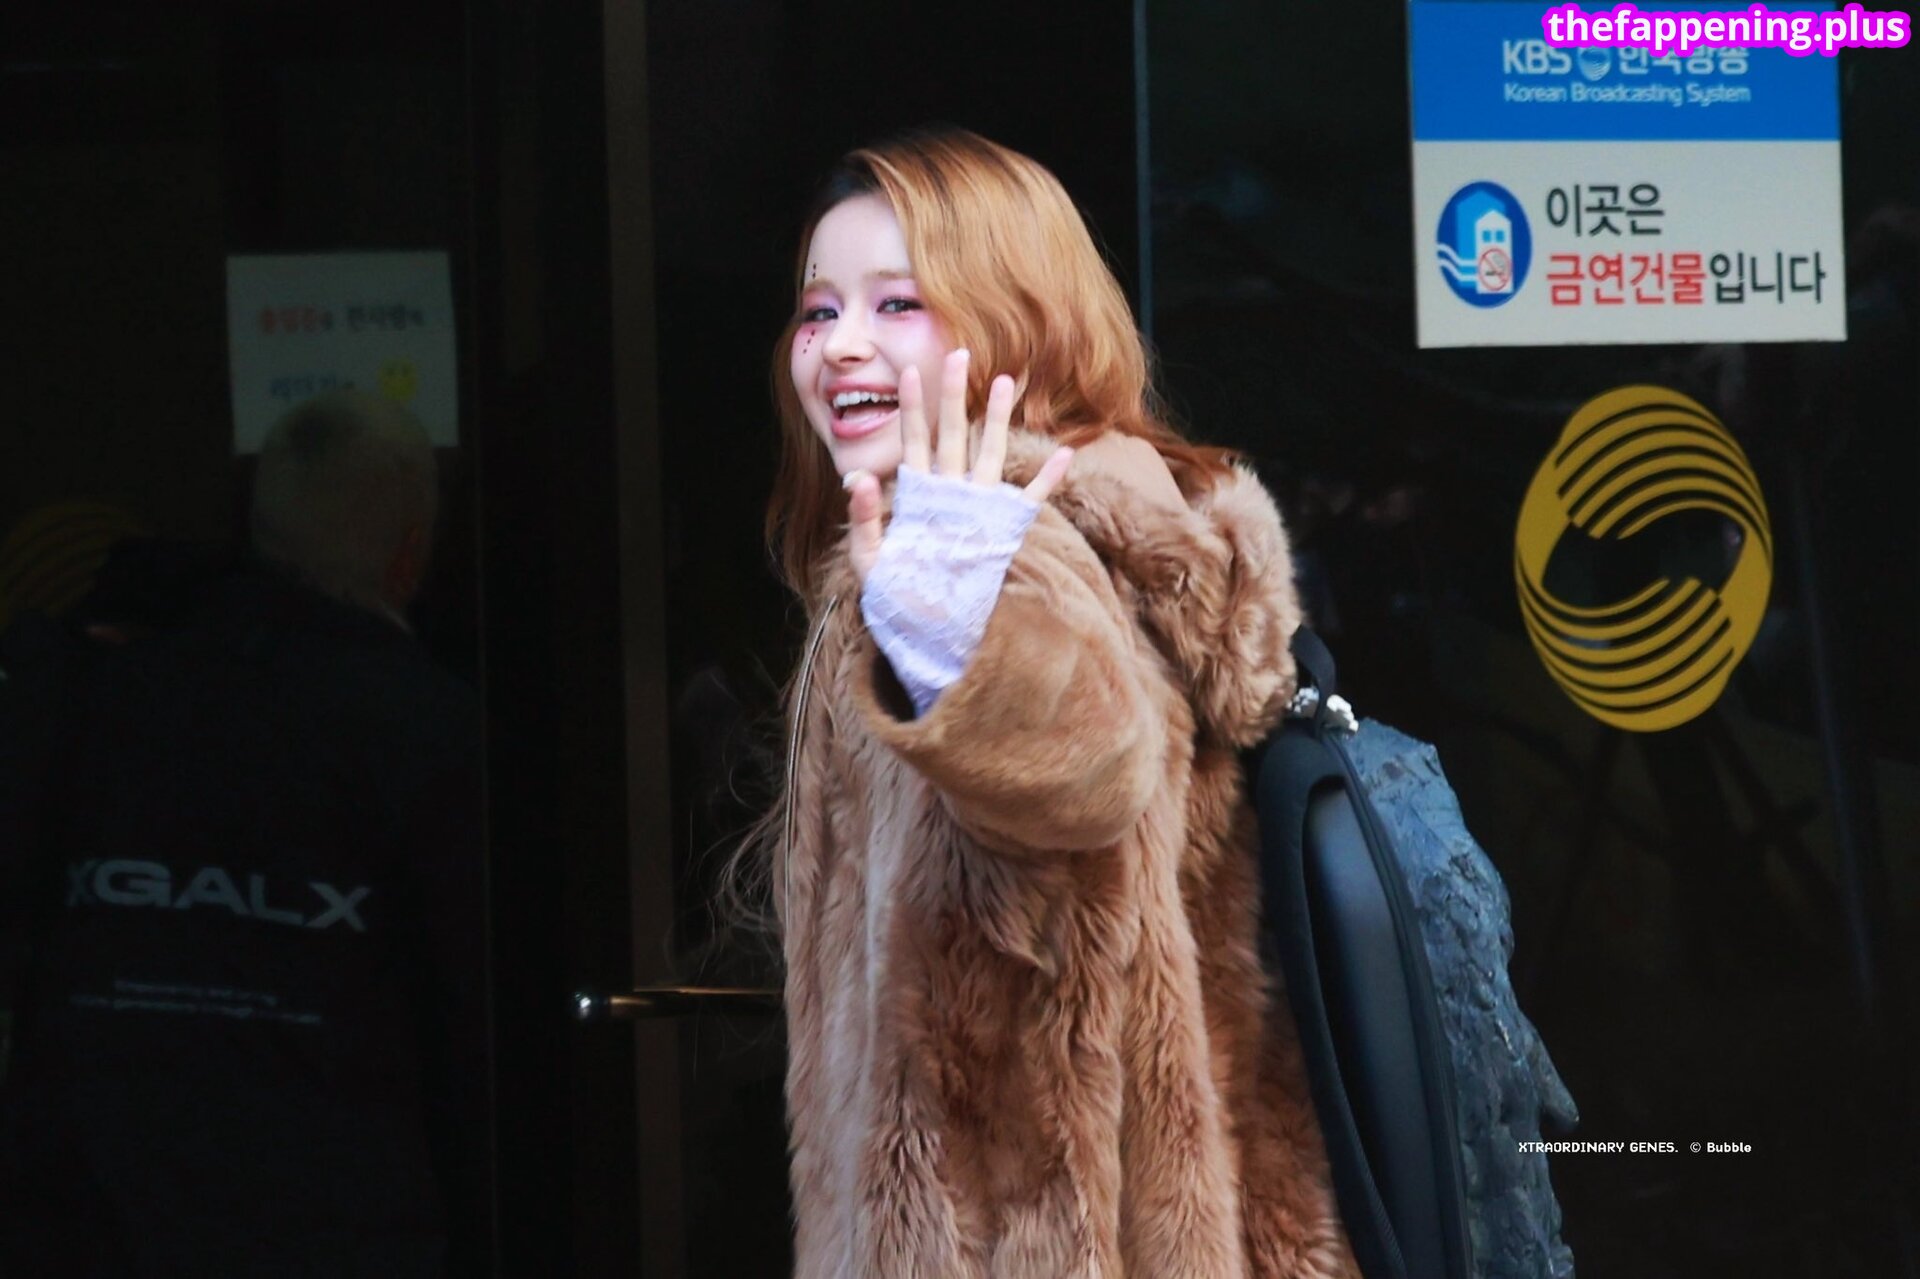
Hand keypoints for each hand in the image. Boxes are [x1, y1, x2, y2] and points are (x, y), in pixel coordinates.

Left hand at [844, 348, 1073, 583]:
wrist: (925, 632)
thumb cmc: (894, 596)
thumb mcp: (869, 559)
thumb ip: (866, 518)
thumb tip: (858, 477)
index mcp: (917, 495)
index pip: (912, 442)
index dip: (910, 407)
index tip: (907, 371)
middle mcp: (949, 494)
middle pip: (952, 435)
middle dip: (955, 396)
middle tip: (960, 354)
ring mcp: (977, 510)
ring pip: (990, 455)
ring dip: (998, 421)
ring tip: (1007, 383)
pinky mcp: (1001, 532)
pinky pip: (1029, 502)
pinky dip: (1048, 480)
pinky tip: (1065, 454)